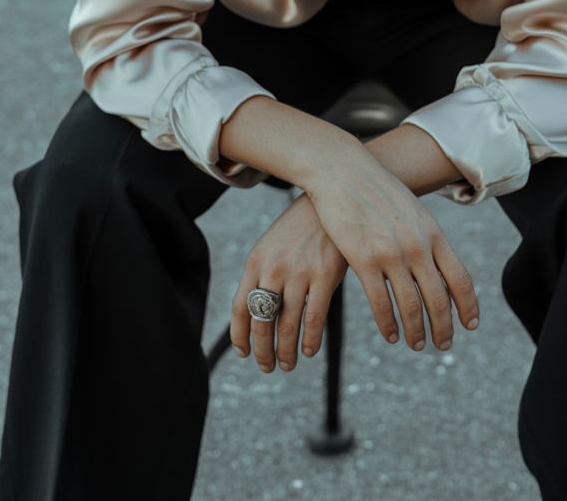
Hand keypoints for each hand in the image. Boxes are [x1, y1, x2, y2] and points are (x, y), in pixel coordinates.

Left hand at [231, 193, 347, 372]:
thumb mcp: (272, 246)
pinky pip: (313, 319)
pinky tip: (309, 350)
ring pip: (287, 326)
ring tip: (289, 363)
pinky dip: (309, 341)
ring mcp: (299, 272)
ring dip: (286, 351)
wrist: (327, 199)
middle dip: (263, 352)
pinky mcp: (325, 275)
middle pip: (261, 322)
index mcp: (256, 261)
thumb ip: (262, 276)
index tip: (244, 353)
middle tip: (268, 367)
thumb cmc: (298, 228)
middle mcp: (273, 269)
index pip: (239, 308)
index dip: (240, 336)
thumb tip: (256, 314)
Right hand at [306, 139, 478, 353]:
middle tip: (443, 344)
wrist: (344, 171)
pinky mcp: (363, 260)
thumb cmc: (378, 190)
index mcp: (433, 233)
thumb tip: (439, 266)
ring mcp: (391, 253)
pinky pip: (381, 303)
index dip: (468, 306)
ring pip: (412, 306)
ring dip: (416, 332)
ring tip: (416, 344)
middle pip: (439, 299)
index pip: (460, 278)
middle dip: (444, 327)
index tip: (470, 324)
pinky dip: (388, 324)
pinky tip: (390, 334)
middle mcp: (417, 245)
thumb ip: (427, 238)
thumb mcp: (412, 210)